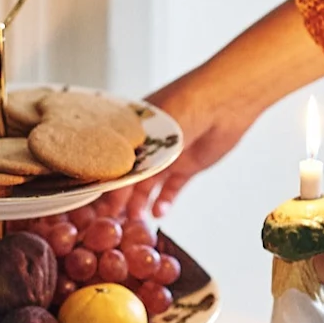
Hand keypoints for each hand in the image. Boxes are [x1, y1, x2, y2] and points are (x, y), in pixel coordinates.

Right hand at [108, 68, 264, 217]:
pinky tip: (158, 213)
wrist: (224, 102)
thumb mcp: (153, 133)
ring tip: (134, 220)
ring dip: (140, 202)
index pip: (113, 160)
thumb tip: (117, 184)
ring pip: (149, 185)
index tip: (99, 200)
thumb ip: (135, 160)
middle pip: (130, 176)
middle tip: (113, 217)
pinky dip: (165, 201)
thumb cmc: (186, 103)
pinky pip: (172, 187)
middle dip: (121, 197)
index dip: (107, 180)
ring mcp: (168, 155)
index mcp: (134, 129)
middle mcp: (149, 143)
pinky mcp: (188, 165)